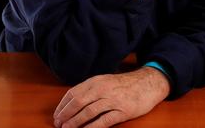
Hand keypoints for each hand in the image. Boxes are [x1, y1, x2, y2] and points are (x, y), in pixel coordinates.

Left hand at [53, 67, 169, 127]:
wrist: (147, 84)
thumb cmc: (124, 85)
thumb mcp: (104, 81)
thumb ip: (89, 89)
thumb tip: (71, 103)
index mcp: (96, 81)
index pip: (73, 93)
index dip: (62, 106)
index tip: (56, 115)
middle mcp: (103, 89)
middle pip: (78, 102)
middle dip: (65, 115)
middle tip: (58, 124)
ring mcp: (113, 100)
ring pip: (88, 112)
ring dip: (75, 122)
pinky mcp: (123, 111)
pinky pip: (104, 121)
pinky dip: (92, 127)